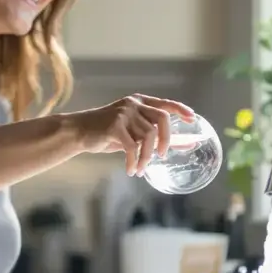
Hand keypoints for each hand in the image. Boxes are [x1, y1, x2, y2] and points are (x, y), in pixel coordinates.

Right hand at [68, 94, 195, 175]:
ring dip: (146, 158)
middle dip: (166, 140)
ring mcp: (124, 113)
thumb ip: (154, 135)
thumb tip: (185, 143)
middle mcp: (134, 104)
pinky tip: (131, 170)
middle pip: (161, 119)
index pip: (165, 104)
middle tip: (162, 156)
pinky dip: (134, 161)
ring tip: (141, 169)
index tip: (192, 119)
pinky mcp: (114, 125)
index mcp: (140, 102)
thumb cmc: (107, 133)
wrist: (79, 131)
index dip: (180, 110)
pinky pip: (132, 147)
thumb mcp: (132, 132)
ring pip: (147, 137)